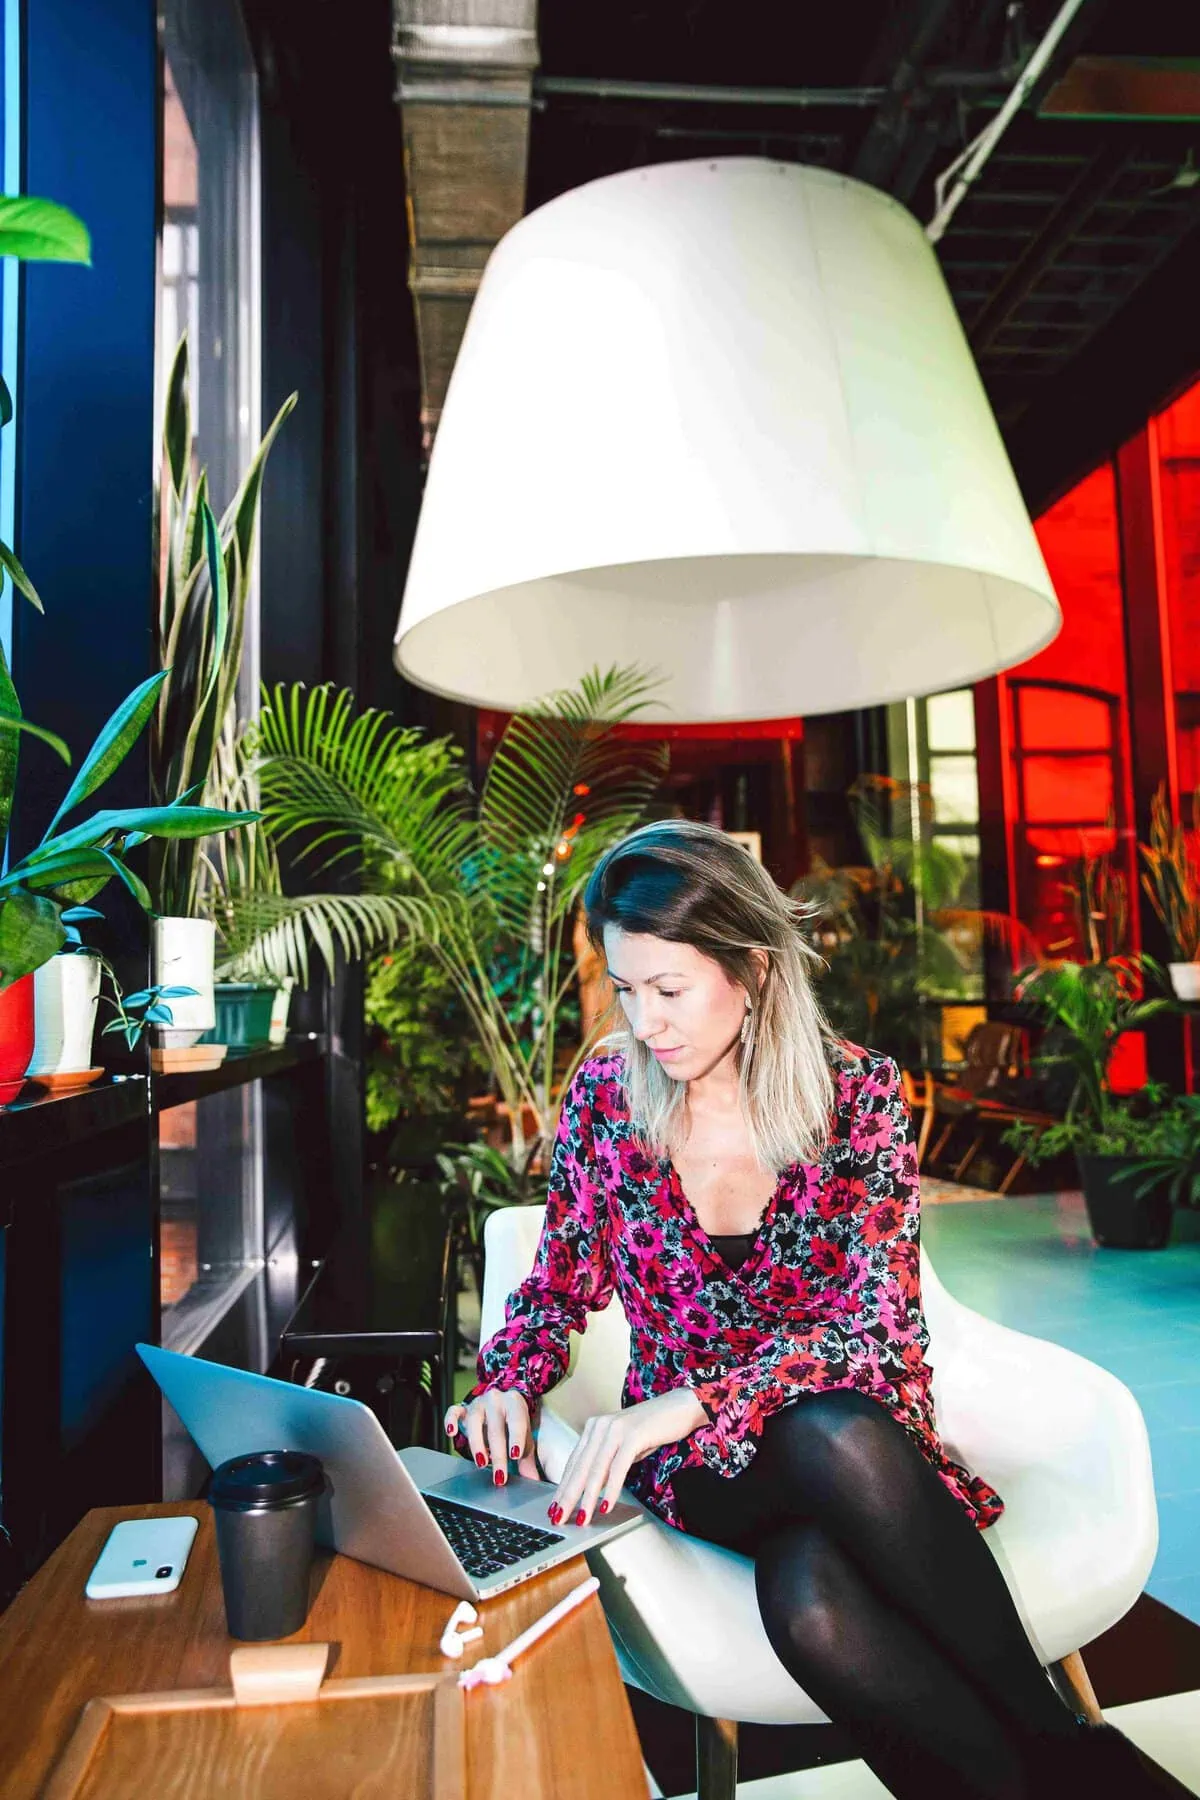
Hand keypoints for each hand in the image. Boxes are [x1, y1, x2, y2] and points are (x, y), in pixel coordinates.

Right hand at [444, 1391, 539, 1486]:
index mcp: (515, 1404)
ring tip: (482, 1463)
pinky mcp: (463, 1408)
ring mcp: (478, 1403)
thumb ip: (527, 1460)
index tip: (515, 1456)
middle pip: (496, 1428)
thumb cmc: (513, 1424)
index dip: (516, 1438)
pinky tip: (451, 1433)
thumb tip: (533, 1482)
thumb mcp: (524, 1438)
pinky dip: (450, 1421)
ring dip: (477, 1445)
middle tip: (499, 1476)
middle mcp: (496, 1400)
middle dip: (498, 1455)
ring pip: (474, 1421)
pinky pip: (454, 1411)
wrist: (501, 1404)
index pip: (517, 1421)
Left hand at [547, 1387, 706, 1527]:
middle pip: (580, 1468)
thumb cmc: (652, 1429)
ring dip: (586, 1498)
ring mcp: (615, 1428)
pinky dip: (611, 1489)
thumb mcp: (623, 1446)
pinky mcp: (633, 1434)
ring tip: (580, 1518)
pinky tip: (607, 1506)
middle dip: (568, 1496)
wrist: (681, 1407)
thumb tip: (591, 1490)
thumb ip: (606, 1463)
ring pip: (596, 1470)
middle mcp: (600, 1426)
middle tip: (558, 1519)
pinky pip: (618, 1468)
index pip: (574, 1463)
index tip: (555, 1508)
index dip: (563, 1487)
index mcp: (594, 1427)